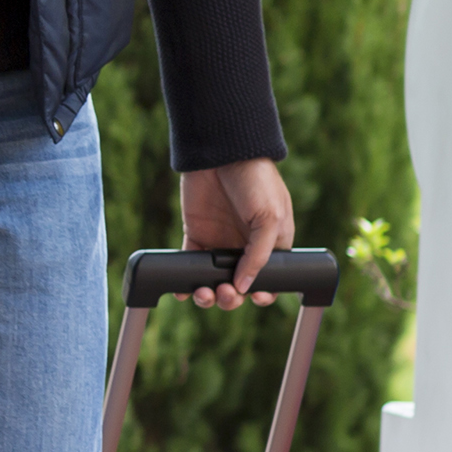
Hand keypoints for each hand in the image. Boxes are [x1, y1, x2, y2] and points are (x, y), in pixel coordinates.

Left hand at [179, 158, 294, 306]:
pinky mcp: (196, 234)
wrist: (223, 153)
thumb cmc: (256, 181)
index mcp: (271, 244)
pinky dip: (184, 279)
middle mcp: (245, 247)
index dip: (262, 294)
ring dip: (208, 294)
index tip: (256, 298)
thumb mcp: (269, 218)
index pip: (268, 279)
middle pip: (239, 286)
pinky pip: (189, 263)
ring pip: (213, 279)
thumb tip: (246, 288)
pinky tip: (181, 291)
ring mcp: (220, 241)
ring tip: (204, 293)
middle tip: (225, 293)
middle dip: (232, 298)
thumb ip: (259, 255)